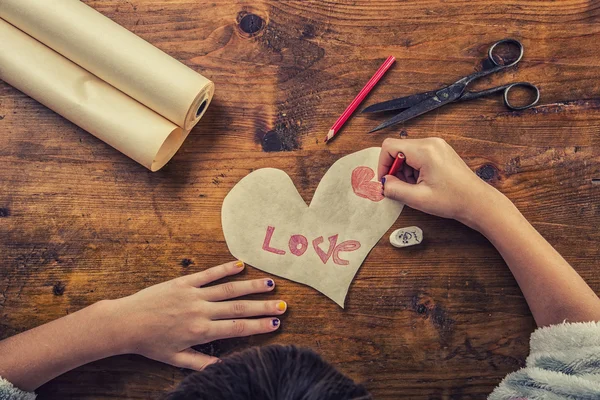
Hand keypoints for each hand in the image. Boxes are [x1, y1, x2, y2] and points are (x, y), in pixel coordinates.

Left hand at [107, 260, 285, 369]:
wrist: (126, 322)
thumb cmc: (150, 343)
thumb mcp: (175, 359)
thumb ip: (201, 363)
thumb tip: (222, 365)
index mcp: (201, 332)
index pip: (237, 328)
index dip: (259, 326)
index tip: (276, 324)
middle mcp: (202, 311)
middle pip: (239, 308)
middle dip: (263, 307)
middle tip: (283, 305)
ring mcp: (194, 294)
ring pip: (229, 289)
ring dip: (251, 286)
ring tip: (269, 284)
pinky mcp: (184, 282)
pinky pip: (208, 274)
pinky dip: (225, 268)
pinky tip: (240, 265)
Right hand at [378, 137, 500, 225]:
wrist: (477, 202)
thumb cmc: (452, 200)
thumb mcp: (418, 198)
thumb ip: (394, 189)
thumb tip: (382, 183)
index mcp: (424, 150)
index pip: (389, 147)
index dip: (383, 164)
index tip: (386, 181)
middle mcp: (430, 142)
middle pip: (398, 149)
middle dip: (395, 169)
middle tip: (403, 187)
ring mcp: (437, 145)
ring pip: (407, 153)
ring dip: (404, 170)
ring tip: (416, 187)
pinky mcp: (440, 151)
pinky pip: (418, 155)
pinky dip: (414, 169)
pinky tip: (423, 183)